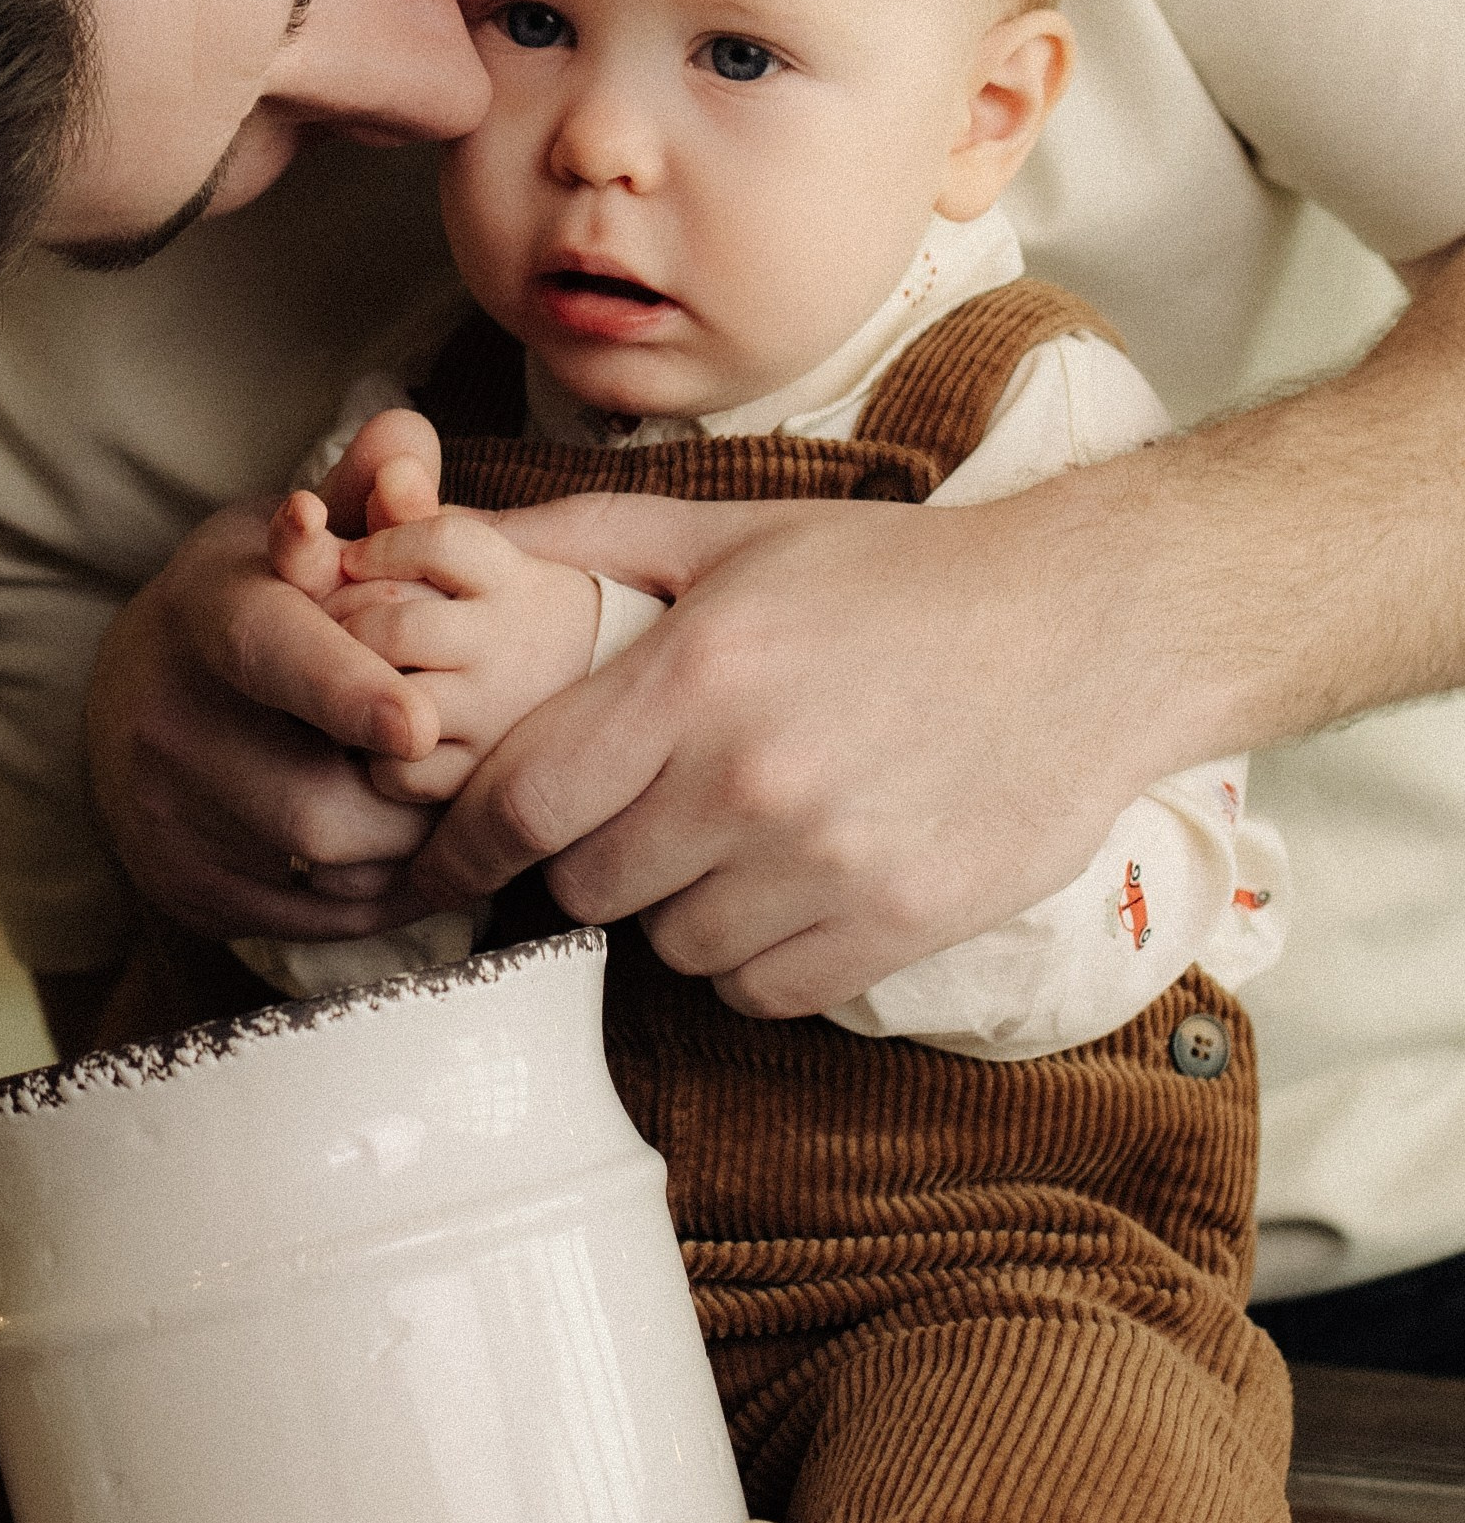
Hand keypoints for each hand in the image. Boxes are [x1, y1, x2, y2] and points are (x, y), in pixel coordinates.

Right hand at [84, 495, 448, 943]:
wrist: (134, 698)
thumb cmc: (250, 605)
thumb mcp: (288, 534)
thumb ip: (361, 492)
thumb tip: (407, 440)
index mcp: (207, 615)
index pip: (271, 655)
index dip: (342, 691)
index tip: (417, 723)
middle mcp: (168, 721)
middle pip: (312, 797)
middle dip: (414, 798)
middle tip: (478, 777)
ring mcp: (167, 814)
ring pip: (323, 866)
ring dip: (411, 848)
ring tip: (450, 807)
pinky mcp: (185, 884)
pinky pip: (314, 916)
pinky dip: (383, 893)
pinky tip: (411, 853)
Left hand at [325, 508, 607, 804]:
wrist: (584, 686)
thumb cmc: (493, 609)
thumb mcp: (466, 556)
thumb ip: (415, 513)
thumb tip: (391, 472)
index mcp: (509, 574)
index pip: (442, 542)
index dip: (380, 546)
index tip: (353, 557)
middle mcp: (510, 644)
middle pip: (396, 626)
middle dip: (341, 619)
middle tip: (327, 621)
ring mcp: (500, 714)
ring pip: (395, 697)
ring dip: (353, 684)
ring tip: (349, 671)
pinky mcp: (482, 776)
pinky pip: (399, 769)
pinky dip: (370, 753)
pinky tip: (375, 729)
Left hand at [406, 483, 1149, 1015]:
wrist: (1086, 630)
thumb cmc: (900, 576)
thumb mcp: (738, 532)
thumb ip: (592, 537)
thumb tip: (462, 533)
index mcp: (695, 674)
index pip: (523, 797)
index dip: (460, 843)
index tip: (436, 862)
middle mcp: (748, 776)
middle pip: (585, 883)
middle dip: (584, 856)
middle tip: (625, 818)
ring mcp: (825, 861)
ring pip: (669, 944)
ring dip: (674, 907)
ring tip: (725, 841)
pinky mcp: (896, 925)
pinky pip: (759, 991)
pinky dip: (752, 957)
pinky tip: (784, 890)